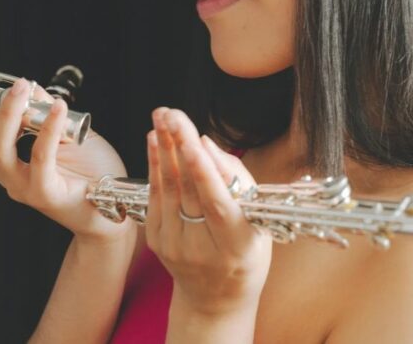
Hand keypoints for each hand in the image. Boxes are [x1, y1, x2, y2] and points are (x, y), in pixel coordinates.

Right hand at [0, 74, 133, 242]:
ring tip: (20, 85)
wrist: (116, 213)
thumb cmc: (90, 173)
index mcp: (5, 160)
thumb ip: (45, 114)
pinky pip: (41, 158)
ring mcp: (23, 186)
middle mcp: (7, 174)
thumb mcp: (66, 133)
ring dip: (7, 113)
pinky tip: (58, 107)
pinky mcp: (47, 194)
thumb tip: (27, 86)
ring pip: (0, 148)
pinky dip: (48, 129)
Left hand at [146, 107, 271, 316]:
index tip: (195, 140)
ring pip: (168, 190)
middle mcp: (202, 249)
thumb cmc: (247, 253)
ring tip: (162, 117)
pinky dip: (155, 166)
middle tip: (173, 113)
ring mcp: (176, 248)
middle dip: (179, 146)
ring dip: (163, 149)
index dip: (204, 171)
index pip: (217, 203)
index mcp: (237, 246)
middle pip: (188, 191)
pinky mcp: (158, 243)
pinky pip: (156, 198)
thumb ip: (237, 183)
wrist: (216, 299)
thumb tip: (207, 145)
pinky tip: (154, 141)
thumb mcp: (258, 223)